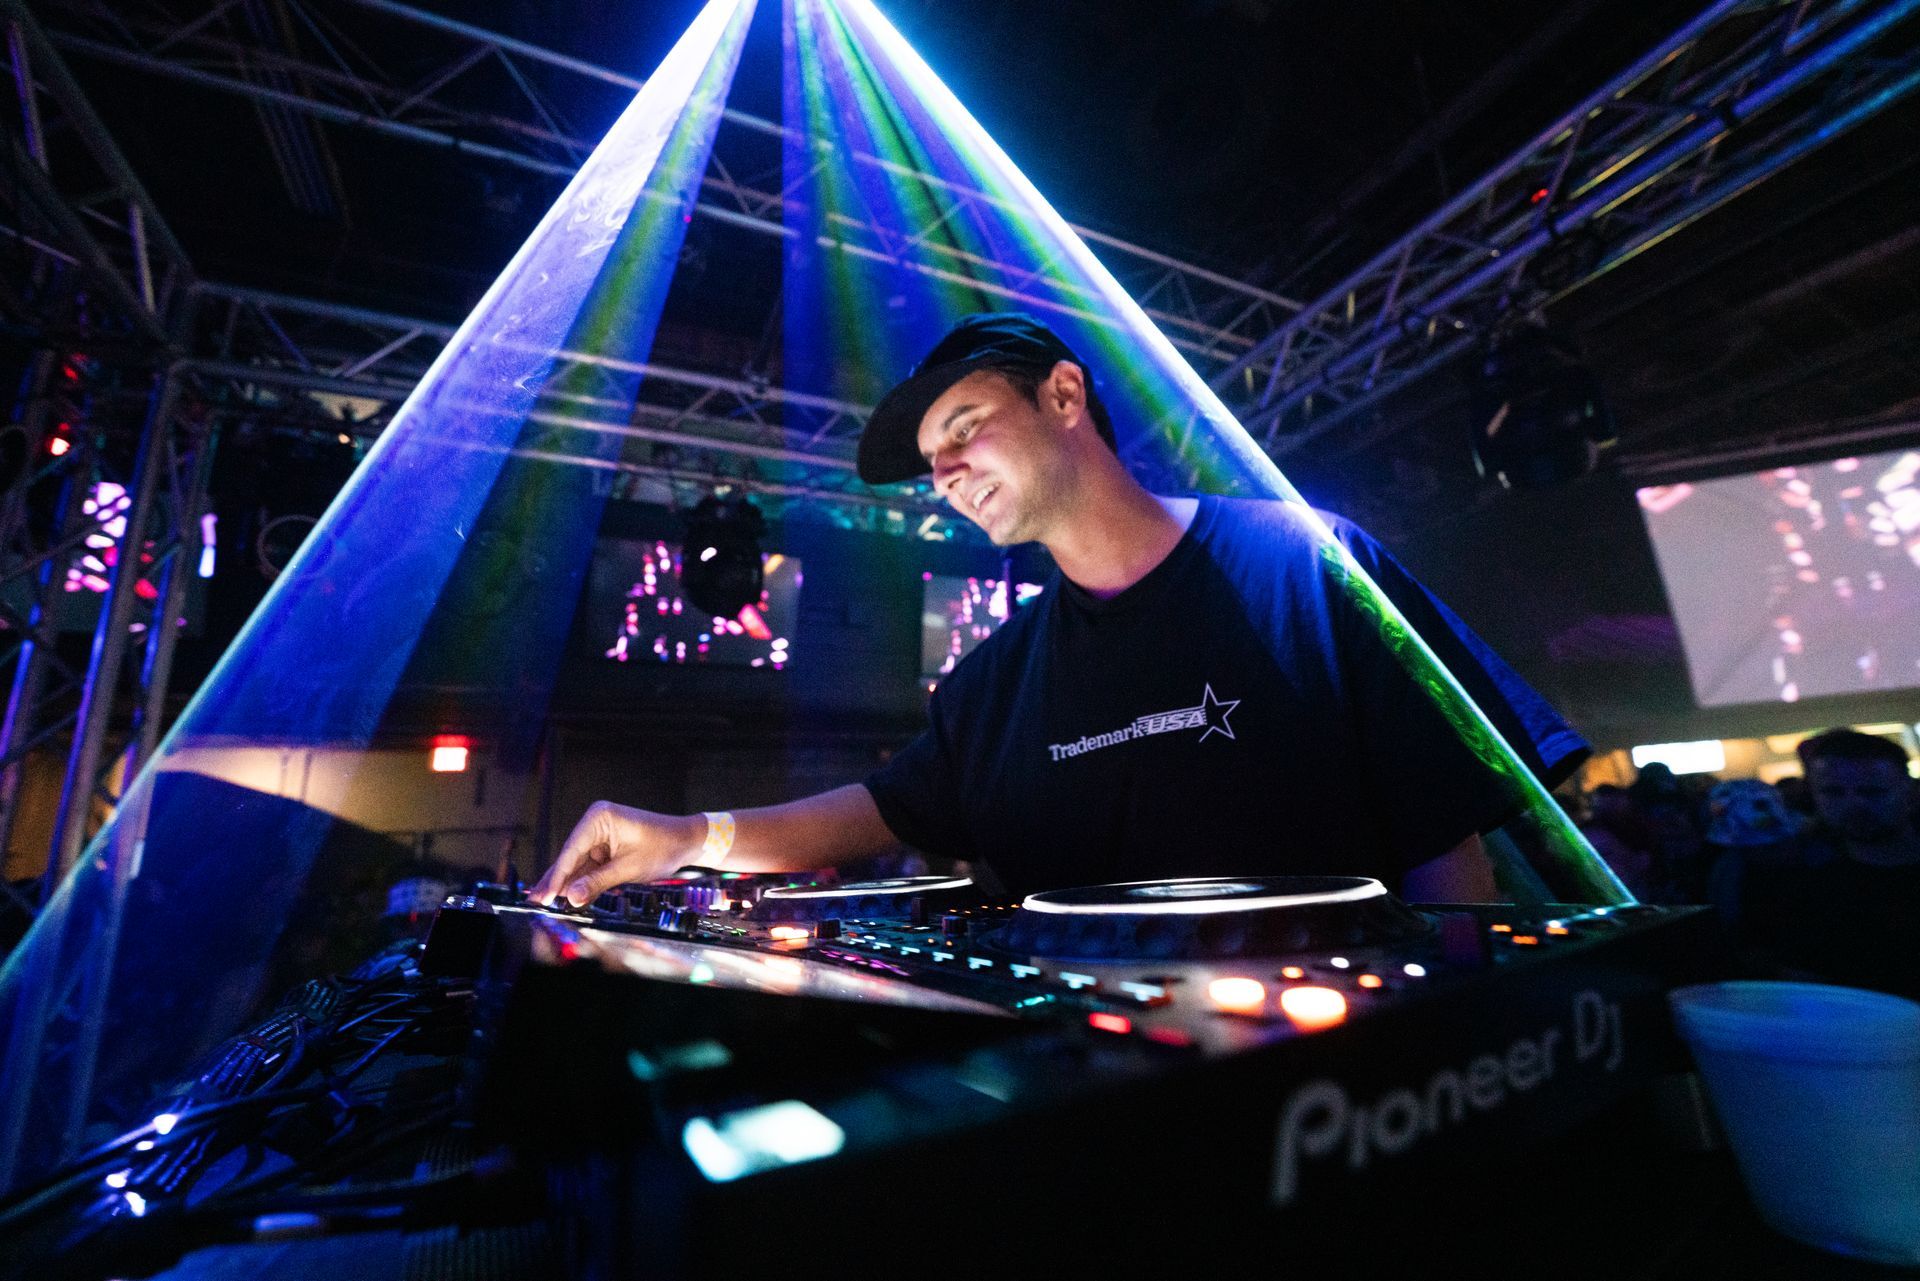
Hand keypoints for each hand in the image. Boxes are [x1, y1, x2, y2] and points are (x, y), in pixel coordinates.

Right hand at [529, 802, 701, 907]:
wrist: (687, 840)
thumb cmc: (663, 846)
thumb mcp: (629, 868)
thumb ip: (598, 882)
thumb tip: (570, 897)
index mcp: (599, 817)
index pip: (572, 850)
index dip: (557, 875)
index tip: (545, 895)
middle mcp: (595, 821)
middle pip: (570, 856)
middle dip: (556, 880)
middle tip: (536, 901)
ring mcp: (600, 833)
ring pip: (577, 863)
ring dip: (565, 883)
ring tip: (544, 901)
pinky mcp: (606, 845)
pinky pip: (589, 865)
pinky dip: (580, 880)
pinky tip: (564, 894)